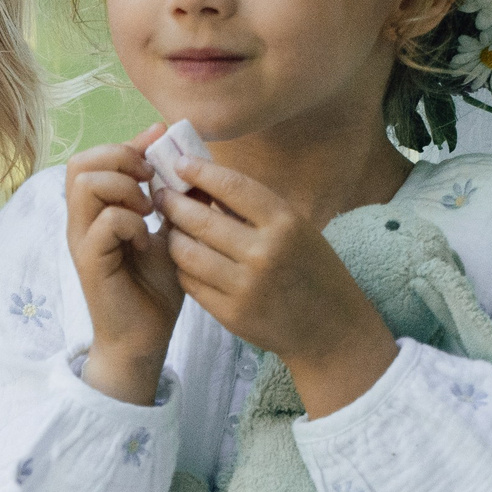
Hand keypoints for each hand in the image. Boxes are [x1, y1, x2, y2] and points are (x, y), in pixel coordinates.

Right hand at [66, 126, 182, 403]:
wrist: (145, 337)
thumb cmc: (154, 289)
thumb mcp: (171, 233)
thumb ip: (173, 200)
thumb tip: (190, 163)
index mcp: (96, 211)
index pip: (94, 158)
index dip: (127, 143)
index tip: (159, 142)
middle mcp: (82, 221)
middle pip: (79, 163)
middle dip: (120, 159)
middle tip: (150, 181)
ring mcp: (82, 240)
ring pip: (86, 184)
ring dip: (124, 188)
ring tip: (148, 211)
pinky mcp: (89, 261)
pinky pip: (105, 220)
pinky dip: (131, 222)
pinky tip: (145, 240)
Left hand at [154, 161, 398, 416]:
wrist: (331, 327)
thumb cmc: (312, 270)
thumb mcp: (296, 230)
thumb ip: (255, 210)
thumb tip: (206, 183)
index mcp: (285, 223)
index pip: (232, 187)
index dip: (200, 172)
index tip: (178, 163)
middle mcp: (264, 253)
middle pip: (200, 220)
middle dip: (173, 203)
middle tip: (161, 195)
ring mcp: (245, 286)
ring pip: (187, 253)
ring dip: (172, 237)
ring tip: (170, 228)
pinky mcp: (231, 314)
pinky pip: (191, 283)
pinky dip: (182, 267)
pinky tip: (183, 259)